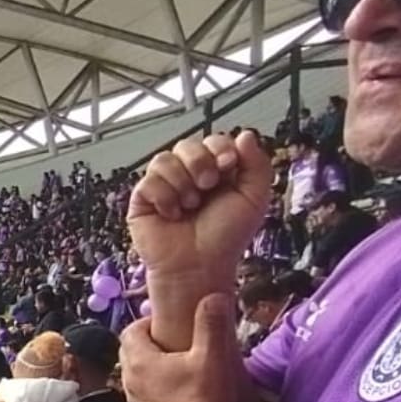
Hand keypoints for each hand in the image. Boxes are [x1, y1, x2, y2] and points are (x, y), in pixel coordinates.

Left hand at [119, 294, 241, 401]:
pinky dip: (155, 388)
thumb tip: (214, 297)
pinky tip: (178, 391)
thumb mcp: (212, 355)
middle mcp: (130, 380)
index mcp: (139, 360)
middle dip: (148, 342)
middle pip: (130, 352)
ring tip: (177, 365)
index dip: (147, 322)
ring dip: (151, 367)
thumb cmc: (204, 396)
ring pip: (136, 375)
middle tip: (174, 341)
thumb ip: (211, 323)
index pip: (131, 331)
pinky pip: (143, 395)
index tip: (168, 322)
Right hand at [128, 132, 271, 278]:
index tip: (228, 165)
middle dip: (199, 163)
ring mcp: (164, 186)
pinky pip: (148, 181)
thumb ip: (257, 164)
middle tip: (208, 186)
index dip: (219, 147)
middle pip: (186, 144)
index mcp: (215, 172)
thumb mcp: (254, 199)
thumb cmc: (225, 239)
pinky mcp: (143, 200)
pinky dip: (164, 198)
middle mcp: (188, 176)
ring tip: (190, 205)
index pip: (212, 141)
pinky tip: (172, 214)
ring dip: (182, 183)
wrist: (199, 266)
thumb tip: (245, 135)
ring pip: (163, 159)